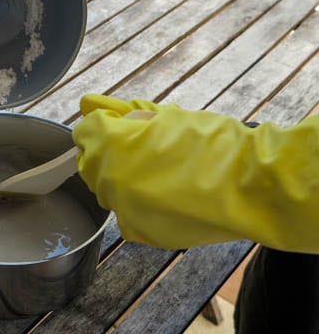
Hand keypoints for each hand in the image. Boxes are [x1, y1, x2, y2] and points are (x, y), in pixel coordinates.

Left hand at [72, 94, 318, 252]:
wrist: (250, 185)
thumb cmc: (212, 142)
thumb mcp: (165, 116)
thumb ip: (121, 112)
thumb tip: (88, 102)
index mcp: (111, 145)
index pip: (85, 131)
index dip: (104, 125)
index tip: (121, 124)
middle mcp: (108, 179)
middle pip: (89, 162)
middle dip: (107, 152)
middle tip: (138, 146)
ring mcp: (122, 209)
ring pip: (106, 189)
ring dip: (121, 177)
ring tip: (158, 170)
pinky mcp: (139, 231)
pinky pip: (125, 213)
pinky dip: (135, 203)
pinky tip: (162, 194)